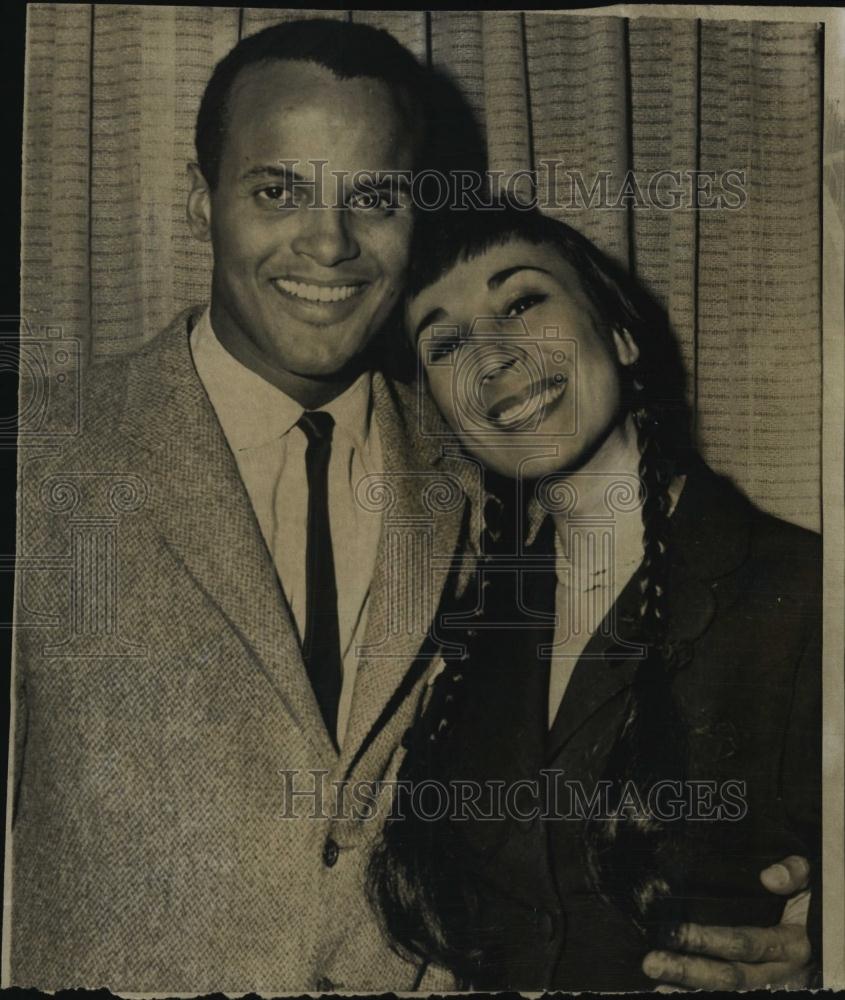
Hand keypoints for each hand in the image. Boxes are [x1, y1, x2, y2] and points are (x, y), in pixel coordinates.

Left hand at [642, 855, 813, 989]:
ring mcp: (769, 987)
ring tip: (656, 983)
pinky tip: (669, 991)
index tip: (676, 932)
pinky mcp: (759, 990)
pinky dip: (695, 995)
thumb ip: (794, 874)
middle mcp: (779, 973)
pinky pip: (727, 995)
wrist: (818, 931)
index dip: (709, 940)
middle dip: (689, 970)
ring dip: (688, 989)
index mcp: (790, 945)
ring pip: (727, 993)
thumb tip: (770, 876)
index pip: (745, 944)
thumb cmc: (805, 901)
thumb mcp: (808, 884)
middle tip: (652, 962)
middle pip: (731, 977)